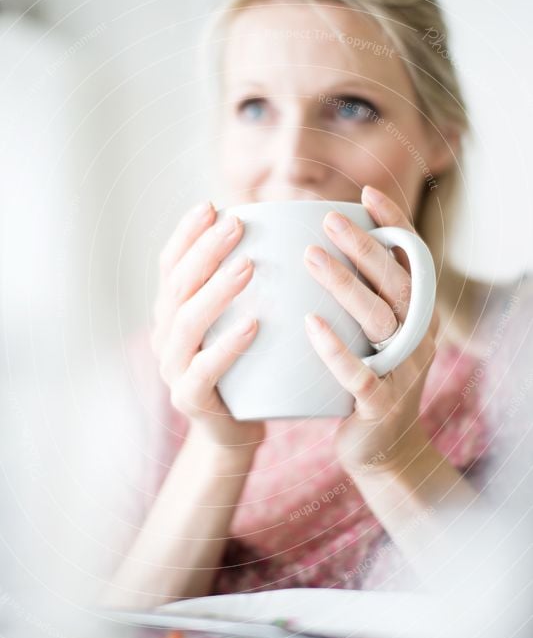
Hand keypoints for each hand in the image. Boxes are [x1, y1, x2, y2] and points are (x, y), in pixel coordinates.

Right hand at [151, 200, 265, 450]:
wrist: (236, 431)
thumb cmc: (246, 368)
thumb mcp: (238, 322)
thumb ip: (244, 288)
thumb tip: (279, 234)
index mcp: (171, 313)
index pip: (170, 264)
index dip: (186, 234)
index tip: (211, 205)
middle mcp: (164, 336)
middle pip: (178, 286)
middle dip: (205, 250)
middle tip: (236, 224)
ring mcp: (172, 369)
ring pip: (186, 322)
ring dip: (216, 291)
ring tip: (248, 265)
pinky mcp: (188, 399)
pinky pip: (204, 369)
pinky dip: (228, 345)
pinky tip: (254, 324)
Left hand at [302, 185, 438, 474]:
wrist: (382, 450)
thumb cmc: (366, 377)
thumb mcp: (371, 334)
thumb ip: (358, 295)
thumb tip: (312, 243)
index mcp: (418, 315)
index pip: (413, 261)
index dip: (394, 225)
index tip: (365, 194)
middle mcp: (419, 337)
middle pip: (397, 283)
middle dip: (364, 247)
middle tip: (328, 219)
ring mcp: (404, 371)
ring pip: (381, 320)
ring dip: (346, 285)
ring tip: (310, 256)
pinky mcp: (381, 405)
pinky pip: (361, 375)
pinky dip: (336, 349)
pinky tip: (310, 324)